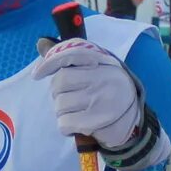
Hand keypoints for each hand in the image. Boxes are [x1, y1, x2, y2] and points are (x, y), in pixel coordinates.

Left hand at [38, 37, 162, 169]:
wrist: (132, 119)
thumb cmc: (107, 90)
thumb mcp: (94, 68)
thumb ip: (67, 56)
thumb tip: (41, 43)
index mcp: (102, 61)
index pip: (71, 53)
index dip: (50, 62)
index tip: (37, 74)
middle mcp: (102, 77)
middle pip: (60, 81)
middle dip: (58, 92)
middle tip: (70, 97)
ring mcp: (100, 99)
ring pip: (60, 104)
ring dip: (62, 111)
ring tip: (76, 111)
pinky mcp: (96, 121)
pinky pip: (64, 123)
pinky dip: (65, 126)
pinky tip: (76, 124)